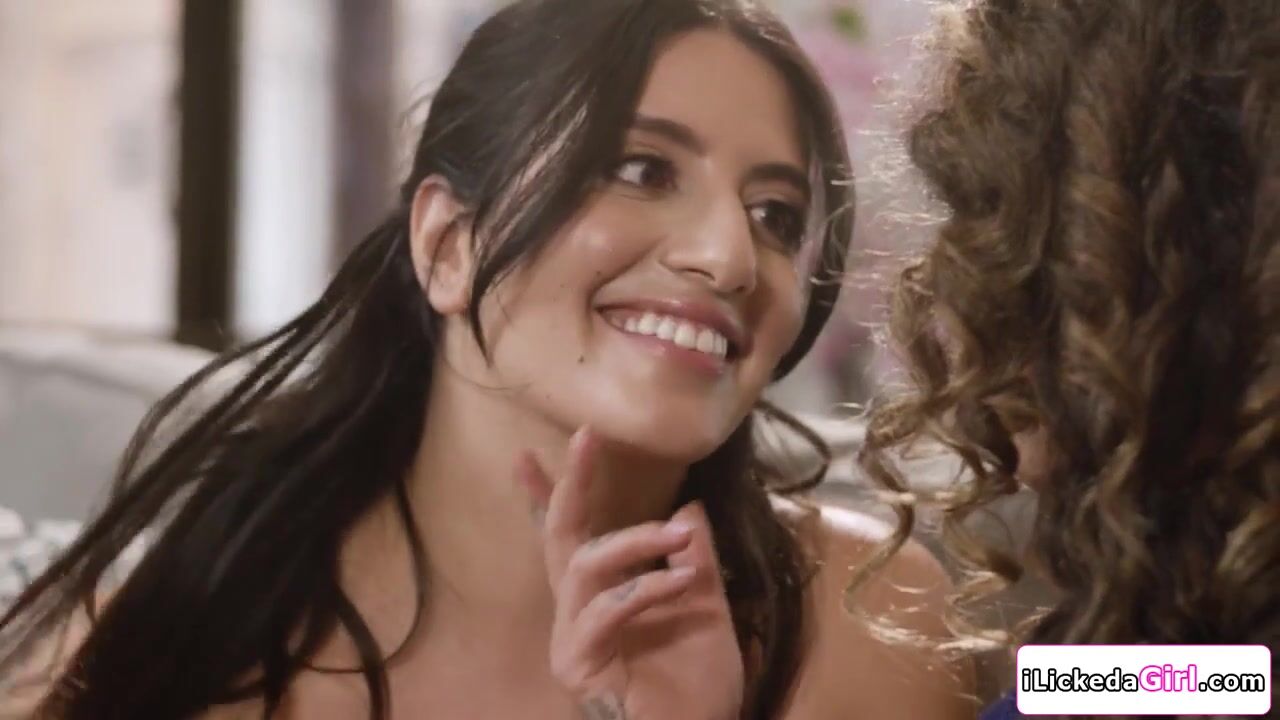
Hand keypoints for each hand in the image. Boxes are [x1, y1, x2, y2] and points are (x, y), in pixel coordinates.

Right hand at [514, 427, 743, 719]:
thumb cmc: (697, 691)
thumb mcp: (706, 610)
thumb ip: (692, 561)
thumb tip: (688, 507)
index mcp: (603, 595)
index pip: (574, 533)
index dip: (553, 491)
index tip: (541, 446)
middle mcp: (579, 611)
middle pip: (563, 535)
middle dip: (572, 484)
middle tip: (586, 437)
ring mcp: (574, 636)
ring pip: (584, 565)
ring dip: (635, 541)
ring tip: (679, 536)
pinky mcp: (578, 663)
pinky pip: (605, 610)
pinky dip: (645, 589)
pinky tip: (680, 580)